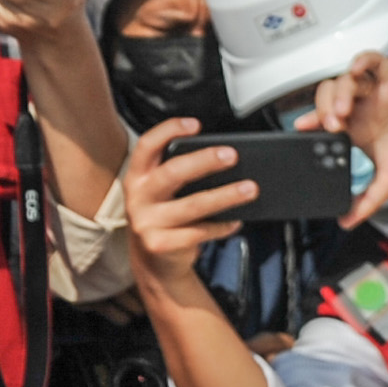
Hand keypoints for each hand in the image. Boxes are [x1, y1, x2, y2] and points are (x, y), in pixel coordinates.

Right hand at [122, 118, 252, 270]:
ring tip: (250, 189)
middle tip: (232, 155)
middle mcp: (138, 197)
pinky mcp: (161, 244)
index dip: (169, 131)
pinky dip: (222, 226)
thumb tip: (222, 156)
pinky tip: (237, 221)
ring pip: (192, 205)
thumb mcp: (162, 192)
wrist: (153, 262)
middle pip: (172, 173)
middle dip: (204, 161)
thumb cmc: (165, 217)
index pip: (147, 146)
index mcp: (138, 177)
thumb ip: (179, 174)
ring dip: (225, 196)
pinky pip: (200, 232)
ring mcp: (148, 222)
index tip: (195, 124)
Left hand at [310, 51, 387, 225]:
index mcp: (355, 130)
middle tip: (332, 124)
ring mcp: (375, 92)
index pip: (324, 120)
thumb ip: (367, 199)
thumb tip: (346, 222)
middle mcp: (361, 108)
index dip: (310, 122)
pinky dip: (362, 61)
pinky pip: (373, 61)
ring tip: (343, 110)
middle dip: (324, 108)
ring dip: (339, 92)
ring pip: (346, 80)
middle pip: (329, 96)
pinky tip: (356, 70)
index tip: (303, 130)